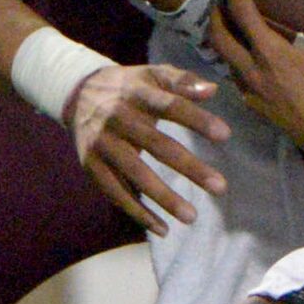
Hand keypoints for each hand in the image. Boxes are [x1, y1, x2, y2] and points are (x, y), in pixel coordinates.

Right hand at [66, 64, 229, 235]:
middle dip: (190, 167)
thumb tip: (213, 90)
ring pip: (135, 174)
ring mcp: (102, 144)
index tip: (225, 135)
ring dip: (164, 198)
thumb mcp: (152, 74)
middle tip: (220, 187)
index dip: (197, 120)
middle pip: (156, 145)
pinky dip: (138, 213)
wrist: (77, 94)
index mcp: (137, 93)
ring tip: (192, 217)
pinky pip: (116, 193)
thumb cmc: (129, 87)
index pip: (171, 106)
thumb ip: (182, 81)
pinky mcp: (90, 165)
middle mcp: (117, 118)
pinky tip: (163, 229)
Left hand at [209, 0, 303, 161]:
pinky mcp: (256, 108)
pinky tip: (250, 57)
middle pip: (217, 35)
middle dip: (216, 10)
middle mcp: (251, 72)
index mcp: (270, 53)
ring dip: (223, 37)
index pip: (240, 8)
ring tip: (233, 22)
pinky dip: (234, 60)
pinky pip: (234, 78)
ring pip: (222, 59)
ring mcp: (251, 92)